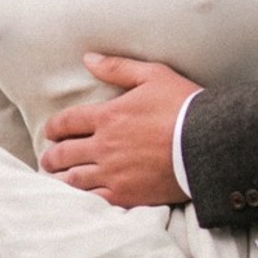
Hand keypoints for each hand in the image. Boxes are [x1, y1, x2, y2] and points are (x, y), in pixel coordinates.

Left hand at [39, 54, 199, 205]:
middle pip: (63, 153)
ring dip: (61, 178)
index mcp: (108, 116)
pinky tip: (79, 197)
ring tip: (58, 178)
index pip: (67, 122)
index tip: (50, 131)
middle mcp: (104, 146)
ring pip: (73, 179)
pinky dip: (82, 198)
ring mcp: (113, 172)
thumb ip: (117, 68)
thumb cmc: (184, 106)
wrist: (208, 142)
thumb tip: (88, 58)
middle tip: (49, 159)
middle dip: (51, 156)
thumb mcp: (153, 76)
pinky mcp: (126, 194)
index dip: (53, 127)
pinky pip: (94, 199)